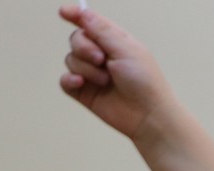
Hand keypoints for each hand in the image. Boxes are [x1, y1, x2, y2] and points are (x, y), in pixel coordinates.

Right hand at [58, 4, 176, 141]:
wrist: (148, 116)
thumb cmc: (145, 82)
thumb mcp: (126, 49)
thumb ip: (102, 30)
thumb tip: (82, 11)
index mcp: (114, 41)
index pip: (90, 22)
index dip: (75, 14)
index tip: (64, 12)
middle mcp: (101, 55)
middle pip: (76, 39)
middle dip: (84, 48)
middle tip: (101, 59)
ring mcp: (92, 74)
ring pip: (71, 60)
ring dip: (87, 69)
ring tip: (106, 81)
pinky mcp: (85, 92)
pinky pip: (65, 81)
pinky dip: (70, 80)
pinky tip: (81, 83)